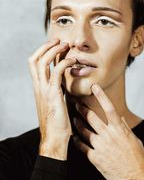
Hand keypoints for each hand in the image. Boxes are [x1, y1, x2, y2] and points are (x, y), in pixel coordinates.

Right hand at [28, 39, 75, 159]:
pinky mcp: (53, 95)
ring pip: (42, 62)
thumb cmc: (58, 123)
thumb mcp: (56, 103)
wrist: (55, 139)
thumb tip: (64, 83)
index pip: (34, 64)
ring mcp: (44, 90)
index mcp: (39, 88)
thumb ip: (58, 91)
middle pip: (35, 59)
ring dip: (54, 50)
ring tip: (66, 46)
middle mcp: (38, 87)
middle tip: (60, 41)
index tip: (56, 45)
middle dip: (46, 46)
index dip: (43, 51)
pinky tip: (73, 62)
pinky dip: (64, 63)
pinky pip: (56, 72)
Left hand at [73, 84, 143, 179]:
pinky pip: (82, 147)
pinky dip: (77, 141)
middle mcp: (109, 135)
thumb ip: (125, 128)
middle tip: (76, 104)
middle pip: (92, 117)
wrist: (136, 179)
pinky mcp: (95, 158)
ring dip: (77, 123)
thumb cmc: (138, 159)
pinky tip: (73, 137)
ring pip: (84, 131)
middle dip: (82, 109)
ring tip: (73, 119)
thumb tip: (120, 118)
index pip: (109, 107)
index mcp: (120, 129)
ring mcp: (100, 146)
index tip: (95, 87)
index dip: (101, 96)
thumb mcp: (134, 140)